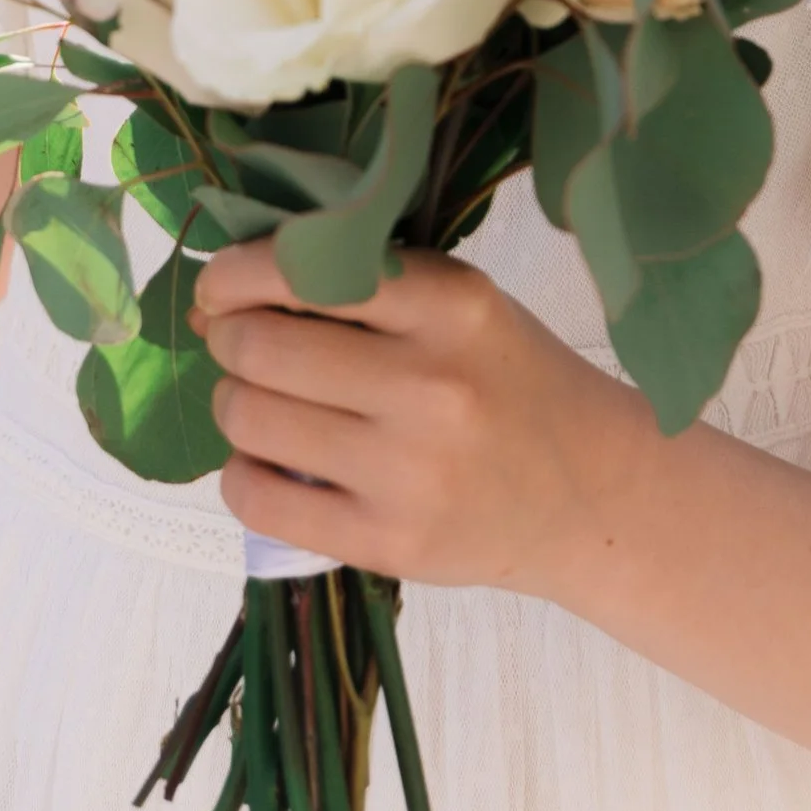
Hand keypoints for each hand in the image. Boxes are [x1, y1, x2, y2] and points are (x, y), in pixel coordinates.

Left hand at [192, 240, 654, 594]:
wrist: (589, 493)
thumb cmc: (510, 379)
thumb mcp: (460, 305)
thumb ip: (362, 284)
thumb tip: (222, 293)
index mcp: (451, 303)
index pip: (301, 268)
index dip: (234, 274)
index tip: (222, 286)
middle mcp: (430, 383)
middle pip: (260, 345)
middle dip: (228, 339)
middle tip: (240, 345)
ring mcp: (409, 471)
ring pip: (249, 417)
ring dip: (231, 403)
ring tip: (259, 402)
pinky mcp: (389, 542)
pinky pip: (259, 499)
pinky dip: (241, 474)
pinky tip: (268, 462)